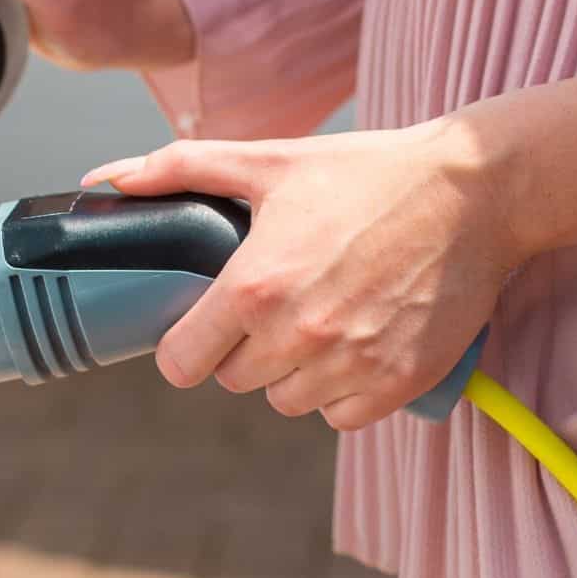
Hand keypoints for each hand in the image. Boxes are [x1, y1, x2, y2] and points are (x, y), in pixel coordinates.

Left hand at [78, 70, 576, 429]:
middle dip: (243, 350)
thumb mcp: (266, 160)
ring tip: (319, 319)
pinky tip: (356, 345)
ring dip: (292, 374)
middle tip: (274, 305)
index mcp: (254, 288)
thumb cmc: (366, 173)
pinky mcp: (398, 384)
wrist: (475, 190)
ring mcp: (351, 365)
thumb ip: (175, 170)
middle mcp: (298, 336)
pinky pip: (342, 417)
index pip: (183, 364)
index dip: (187, 346)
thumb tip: (101, 182)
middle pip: (235, 383)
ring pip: (287, 403)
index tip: (203, 327)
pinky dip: (343, 392)